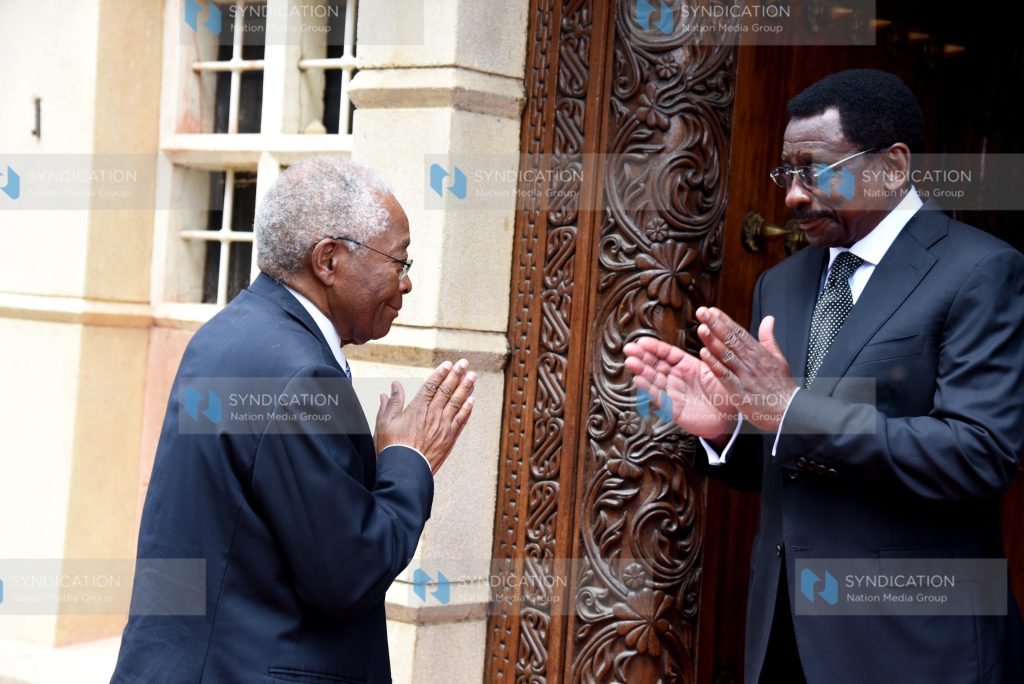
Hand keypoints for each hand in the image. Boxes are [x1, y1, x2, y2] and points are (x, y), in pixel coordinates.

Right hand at [374, 359, 475, 474]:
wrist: (405, 470)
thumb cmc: (392, 448)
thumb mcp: (384, 422)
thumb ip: (392, 403)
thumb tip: (393, 386)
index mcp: (417, 408)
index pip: (431, 385)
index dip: (440, 373)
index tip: (448, 364)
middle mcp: (432, 414)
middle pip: (447, 390)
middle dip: (457, 375)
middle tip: (464, 363)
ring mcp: (443, 426)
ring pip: (457, 402)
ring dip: (466, 388)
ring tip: (472, 377)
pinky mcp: (450, 439)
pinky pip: (461, 420)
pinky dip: (467, 409)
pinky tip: (472, 400)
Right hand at [623, 336, 737, 438]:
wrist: (729, 419)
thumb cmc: (726, 394)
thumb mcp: (719, 371)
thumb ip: (711, 357)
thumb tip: (706, 340)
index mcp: (688, 365)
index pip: (668, 353)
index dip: (655, 347)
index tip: (642, 341)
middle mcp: (677, 377)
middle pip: (656, 364)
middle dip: (642, 356)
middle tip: (630, 349)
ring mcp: (673, 392)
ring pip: (654, 379)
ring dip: (641, 371)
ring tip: (631, 362)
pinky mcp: (672, 408)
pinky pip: (659, 397)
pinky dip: (648, 389)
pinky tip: (638, 381)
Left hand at [695, 307, 796, 431]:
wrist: (789, 411)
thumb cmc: (783, 387)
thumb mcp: (779, 358)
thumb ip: (769, 338)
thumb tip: (769, 319)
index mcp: (759, 353)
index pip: (739, 333)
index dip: (725, 320)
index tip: (712, 311)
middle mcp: (751, 362)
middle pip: (730, 339)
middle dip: (715, 324)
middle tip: (702, 312)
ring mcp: (744, 375)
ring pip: (726, 354)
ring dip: (712, 340)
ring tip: (701, 327)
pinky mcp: (739, 390)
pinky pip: (724, 375)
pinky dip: (715, 364)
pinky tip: (704, 354)